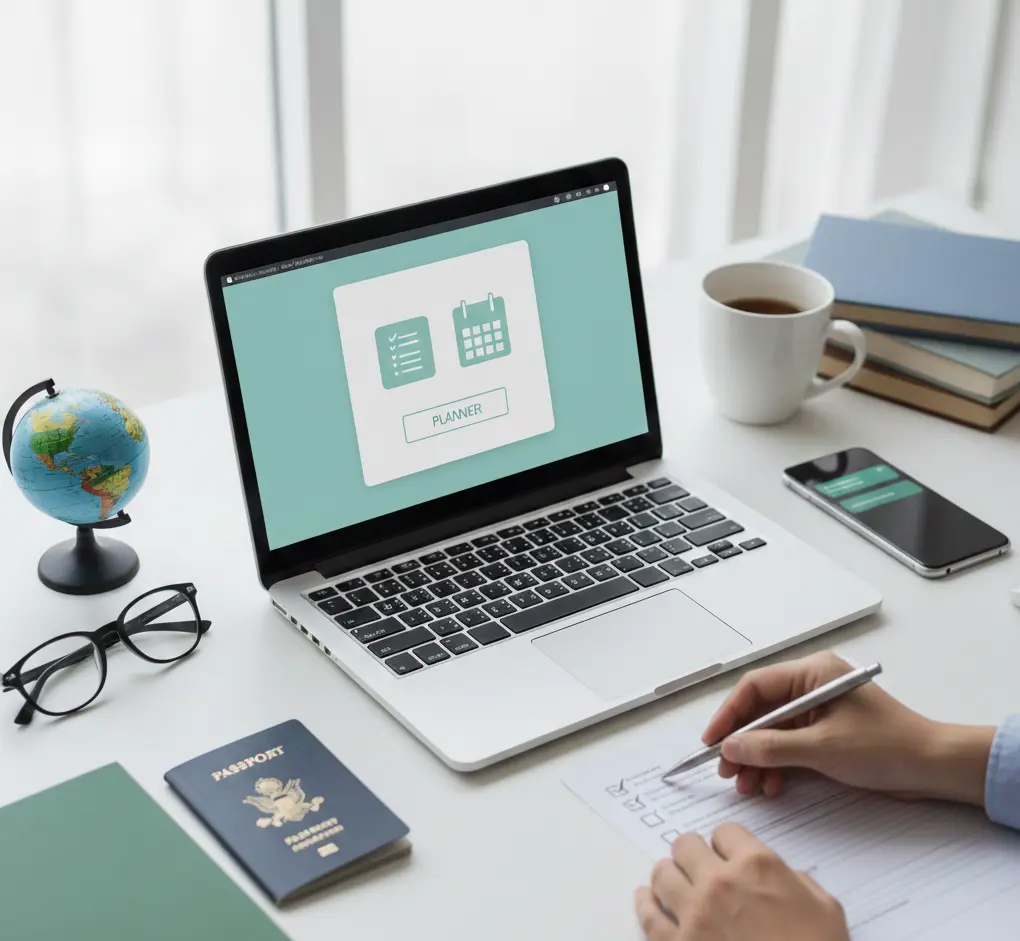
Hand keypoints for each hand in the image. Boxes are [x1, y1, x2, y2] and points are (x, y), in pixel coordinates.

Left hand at [635, 823, 848, 940]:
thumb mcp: (826, 909)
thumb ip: (795, 882)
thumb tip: (780, 879)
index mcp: (757, 865)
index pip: (725, 832)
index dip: (728, 845)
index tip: (730, 856)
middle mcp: (720, 881)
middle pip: (686, 845)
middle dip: (694, 854)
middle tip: (701, 867)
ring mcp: (695, 914)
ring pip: (662, 873)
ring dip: (670, 875)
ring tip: (675, 881)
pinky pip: (649, 918)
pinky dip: (646, 905)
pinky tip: (647, 898)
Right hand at [703, 651, 993, 804]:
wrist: (934, 768)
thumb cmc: (886, 747)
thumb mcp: (822, 748)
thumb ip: (771, 747)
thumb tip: (730, 748)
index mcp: (813, 673)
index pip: (756, 687)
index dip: (729, 714)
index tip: (712, 742)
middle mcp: (813, 685)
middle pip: (762, 710)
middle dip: (743, 742)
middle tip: (727, 771)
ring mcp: (820, 710)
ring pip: (774, 731)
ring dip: (758, 758)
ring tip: (748, 786)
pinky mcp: (827, 733)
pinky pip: (790, 745)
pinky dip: (778, 765)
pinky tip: (771, 785)